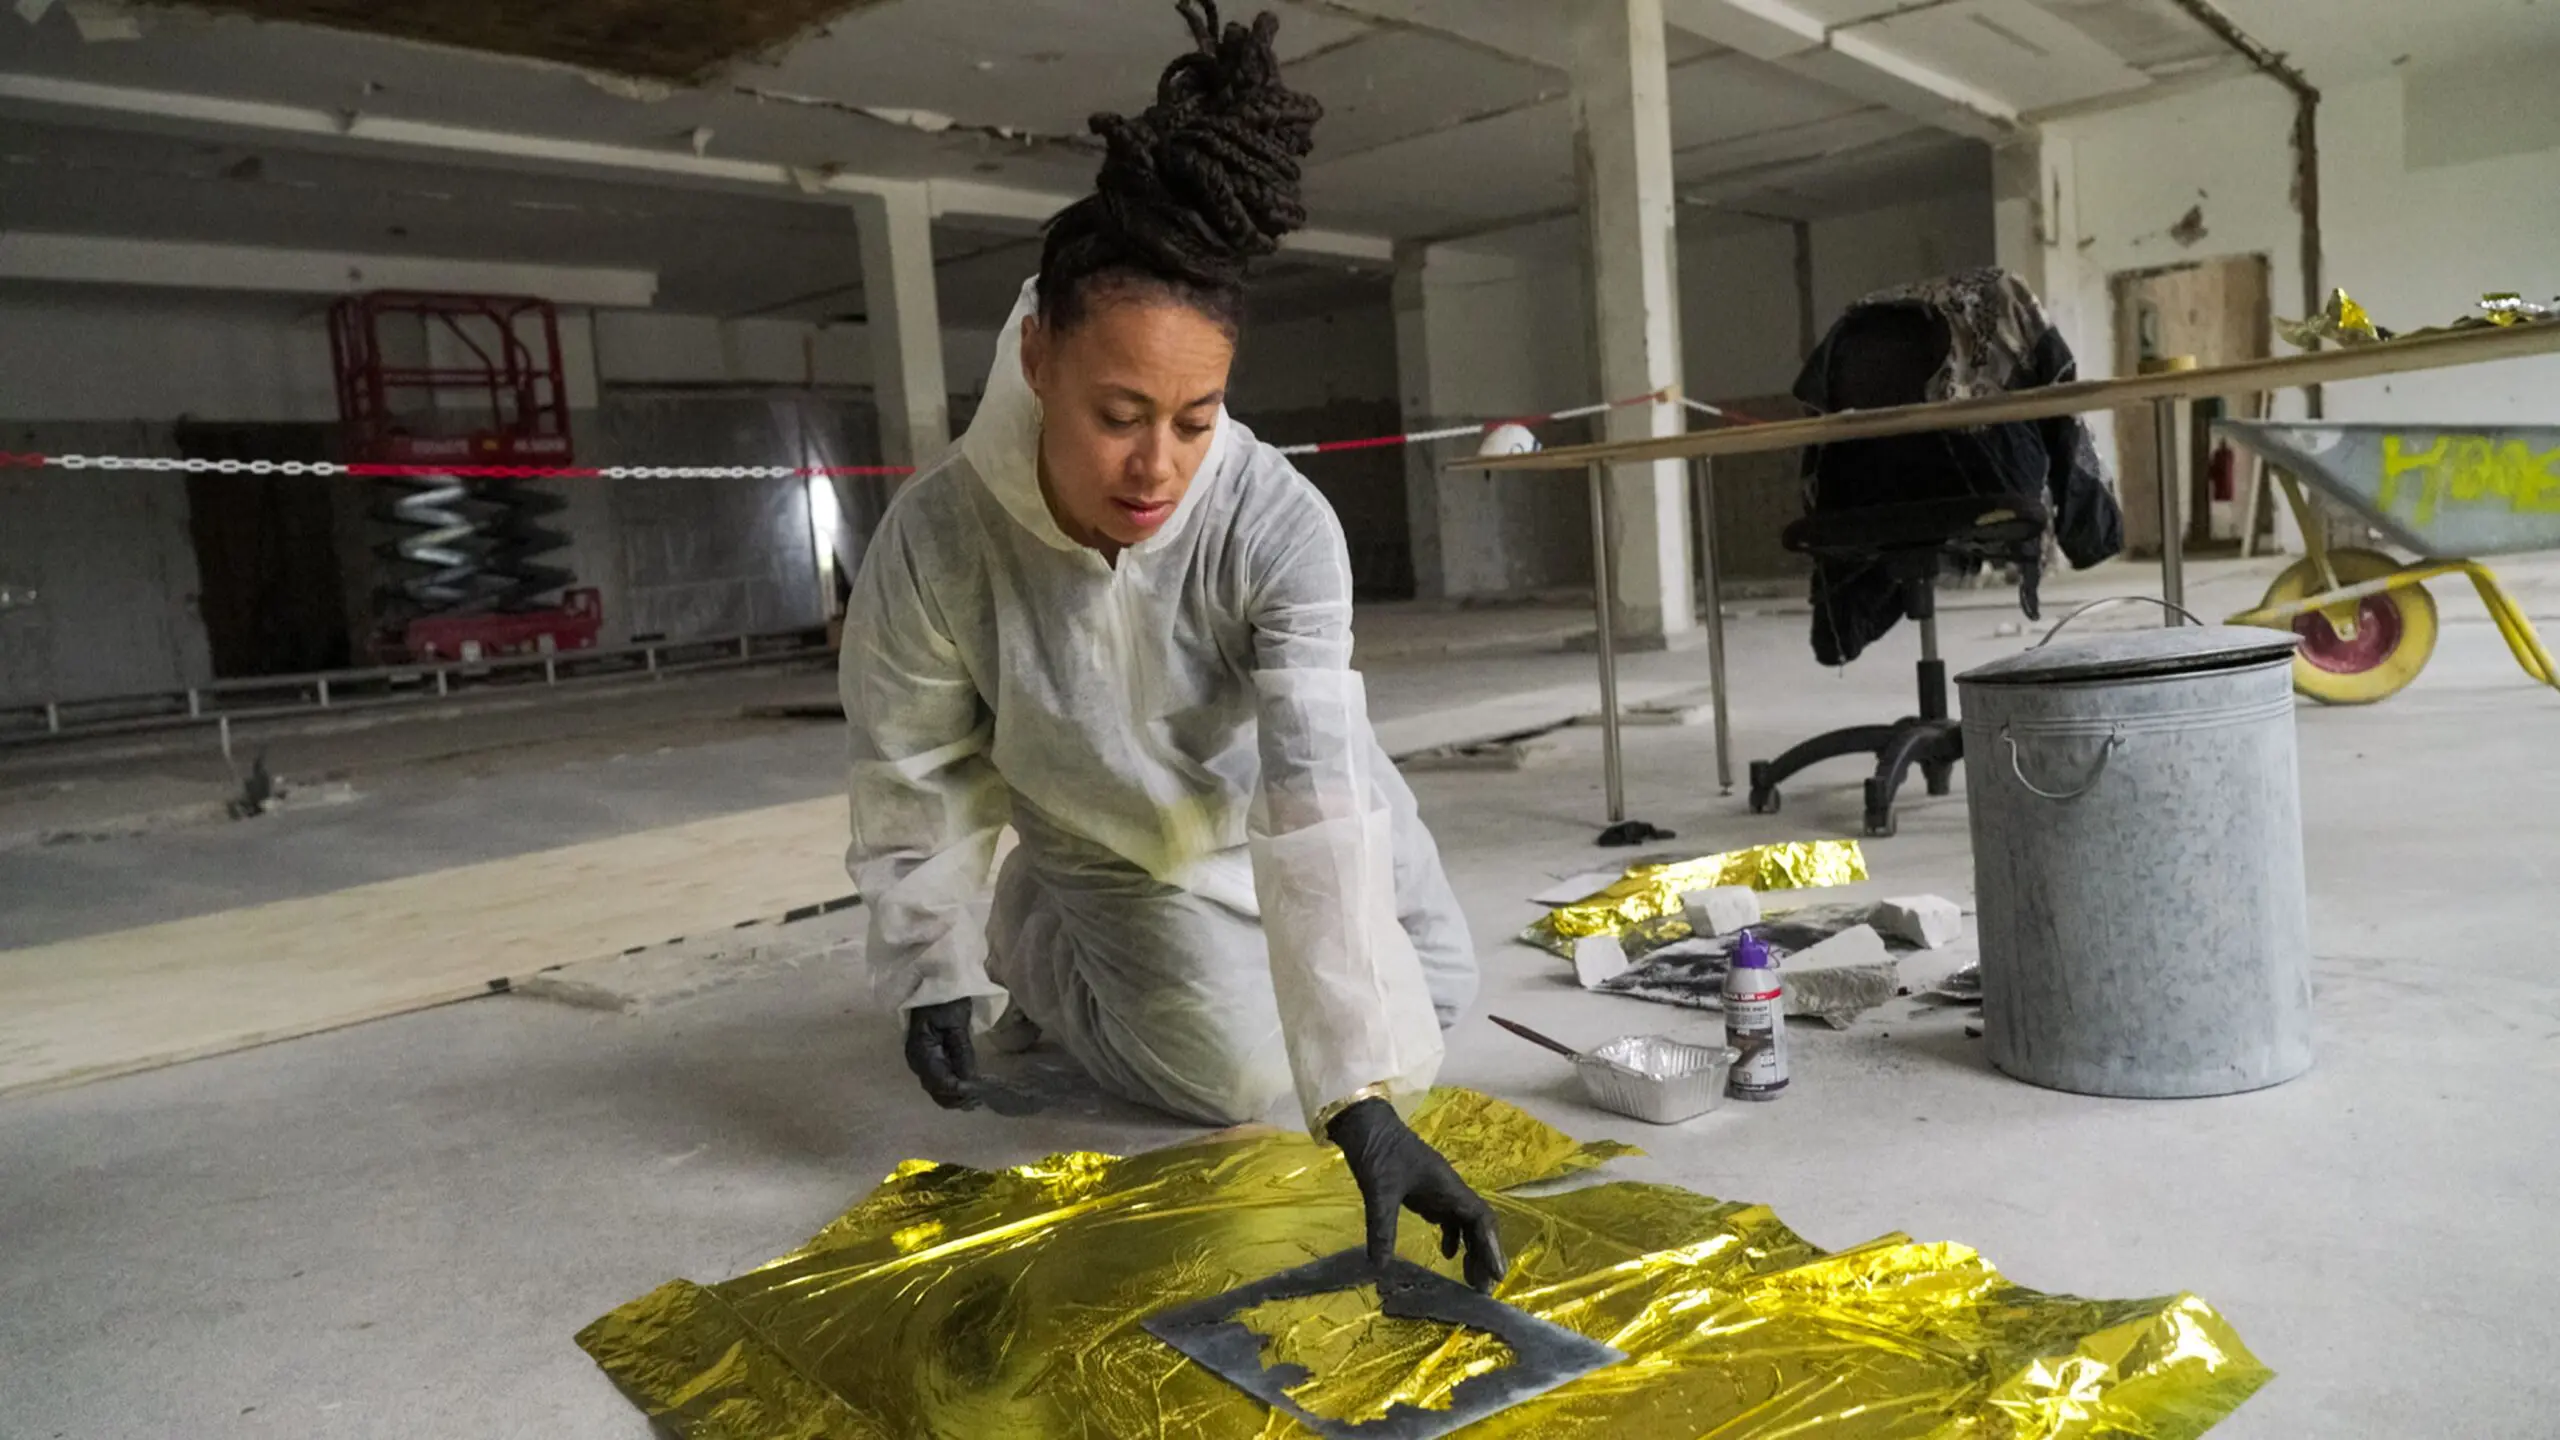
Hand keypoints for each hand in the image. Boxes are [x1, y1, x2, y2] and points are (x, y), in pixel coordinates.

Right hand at [904, 999, 979, 1109]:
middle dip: (958, 1098)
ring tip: (977, 1097)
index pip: (939, 1082)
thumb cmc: (946, 1000)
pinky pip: (939, 1080)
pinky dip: (952, 1088)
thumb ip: (962, 1053)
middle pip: (936, 1090)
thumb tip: (970, 1081)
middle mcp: (917, 1061)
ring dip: (956, 1096)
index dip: (959, 1090)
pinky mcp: (928, 1059)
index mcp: (920, 1051)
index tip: (978, 1093)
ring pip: (937, 1089)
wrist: (936, 983)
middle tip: (980, 1099)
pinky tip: (968, 1089)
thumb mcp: (957, 1025)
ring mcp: (921, 1061)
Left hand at [1326, 1097, 1507, 1292]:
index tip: (1496, 1274)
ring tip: (1471, 1280)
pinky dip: (1452, 1239)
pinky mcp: (1426, 1193)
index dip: (1491, 1247)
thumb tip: (1380, 1266)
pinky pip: (1448, 1219)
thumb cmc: (1378, 1153)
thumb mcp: (1379, 1191)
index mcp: (1448, 1186)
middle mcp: (1450, 1190)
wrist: (1366, 1125)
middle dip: (1485, 1255)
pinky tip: (1445, 1256)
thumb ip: (1381, 1228)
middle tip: (1484, 1288)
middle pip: (1478, 1225)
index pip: (1481, 1219)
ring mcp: (1439, 1191)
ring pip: (1465, 1224)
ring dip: (1471, 1250)